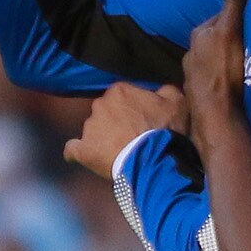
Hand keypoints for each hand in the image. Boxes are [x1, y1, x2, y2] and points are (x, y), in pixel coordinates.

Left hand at [65, 82, 182, 175]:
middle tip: (133, 136)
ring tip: (121, 153)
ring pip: (94, 129)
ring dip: (104, 138)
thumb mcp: (177, 103)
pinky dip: (79, 152)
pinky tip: (88, 156)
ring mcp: (89, 128)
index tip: (144, 119)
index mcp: (120, 90)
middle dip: (116, 121)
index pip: (123, 95)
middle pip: (106, 110)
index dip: (133, 108)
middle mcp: (100, 104)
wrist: (154, 161)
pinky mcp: (83, 151)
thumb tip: (161, 89)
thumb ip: (166, 90)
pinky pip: (73, 149)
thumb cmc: (167, 130)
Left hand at [178, 0, 250, 145]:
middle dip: (234, 41)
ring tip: (249, 67)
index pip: (222, 18)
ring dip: (230, 62)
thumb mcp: (232, 29)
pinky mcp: (200, 94)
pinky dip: (226, 80)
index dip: (239, 19)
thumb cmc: (224, 68)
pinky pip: (216, 80)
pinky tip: (238, 86)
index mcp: (200, 34)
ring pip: (216, 61)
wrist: (216, 114)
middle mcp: (193, 52)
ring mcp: (195, 75)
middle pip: (219, 40)